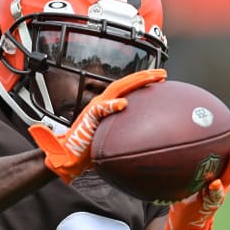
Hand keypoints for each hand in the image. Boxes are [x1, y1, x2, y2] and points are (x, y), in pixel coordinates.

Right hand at [29, 69, 166, 181]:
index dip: (143, 82)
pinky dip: (110, 105)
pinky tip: (123, 103)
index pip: (127, 89)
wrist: (67, 156)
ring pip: (115, 89)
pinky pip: (99, 110)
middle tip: (163, 73)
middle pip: (125, 84)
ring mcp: (94, 109)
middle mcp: (101, 103)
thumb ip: (122, 132)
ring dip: (134, 82)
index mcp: (106, 106)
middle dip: (144, 76)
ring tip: (151, 78)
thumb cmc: (87, 149)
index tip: (161, 79)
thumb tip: (142, 137)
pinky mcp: (88, 118)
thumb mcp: (110, 139)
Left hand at [165, 105, 229, 229]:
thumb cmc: (182, 196)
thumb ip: (177, 158)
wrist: (184, 226)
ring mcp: (219, 192)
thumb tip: (160, 132)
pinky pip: (214, 197)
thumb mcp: (180, 174)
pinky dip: (215, 190)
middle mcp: (222, 177)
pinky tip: (214, 184)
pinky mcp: (211, 207)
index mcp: (218, 168)